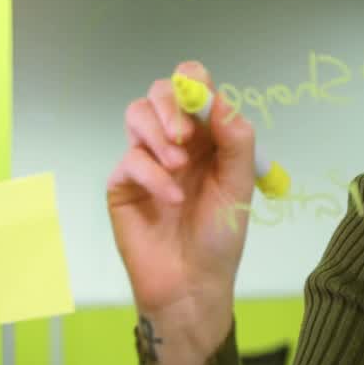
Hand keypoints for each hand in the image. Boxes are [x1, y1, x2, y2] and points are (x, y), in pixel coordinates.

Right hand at [106, 61, 256, 364]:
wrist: (192, 282)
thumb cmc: (220, 234)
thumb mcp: (239, 183)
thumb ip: (235, 139)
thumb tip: (220, 99)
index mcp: (208, 135)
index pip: (195, 88)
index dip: (194, 83)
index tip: (199, 97)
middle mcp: (176, 140)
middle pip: (159, 92)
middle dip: (171, 106)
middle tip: (185, 136)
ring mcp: (147, 159)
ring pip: (136, 114)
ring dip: (157, 134)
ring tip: (179, 167)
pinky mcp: (124, 182)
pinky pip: (130, 160)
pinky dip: (153, 176)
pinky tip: (172, 199)